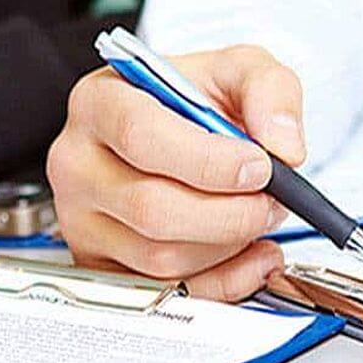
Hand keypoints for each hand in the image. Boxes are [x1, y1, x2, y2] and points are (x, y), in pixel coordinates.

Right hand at [48, 45, 304, 301]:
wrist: (175, 128)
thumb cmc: (193, 99)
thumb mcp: (238, 69)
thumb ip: (270, 90)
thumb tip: (284, 148)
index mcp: (101, 102)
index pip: (142, 136)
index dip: (209, 161)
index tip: (260, 167)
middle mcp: (79, 163)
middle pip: (152, 208)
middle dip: (231, 212)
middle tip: (272, 199)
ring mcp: (83, 221)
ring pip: (161, 258)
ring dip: (229, 245)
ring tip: (257, 215)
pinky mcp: (102, 266)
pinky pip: (167, 293)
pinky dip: (223, 282)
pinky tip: (251, 255)